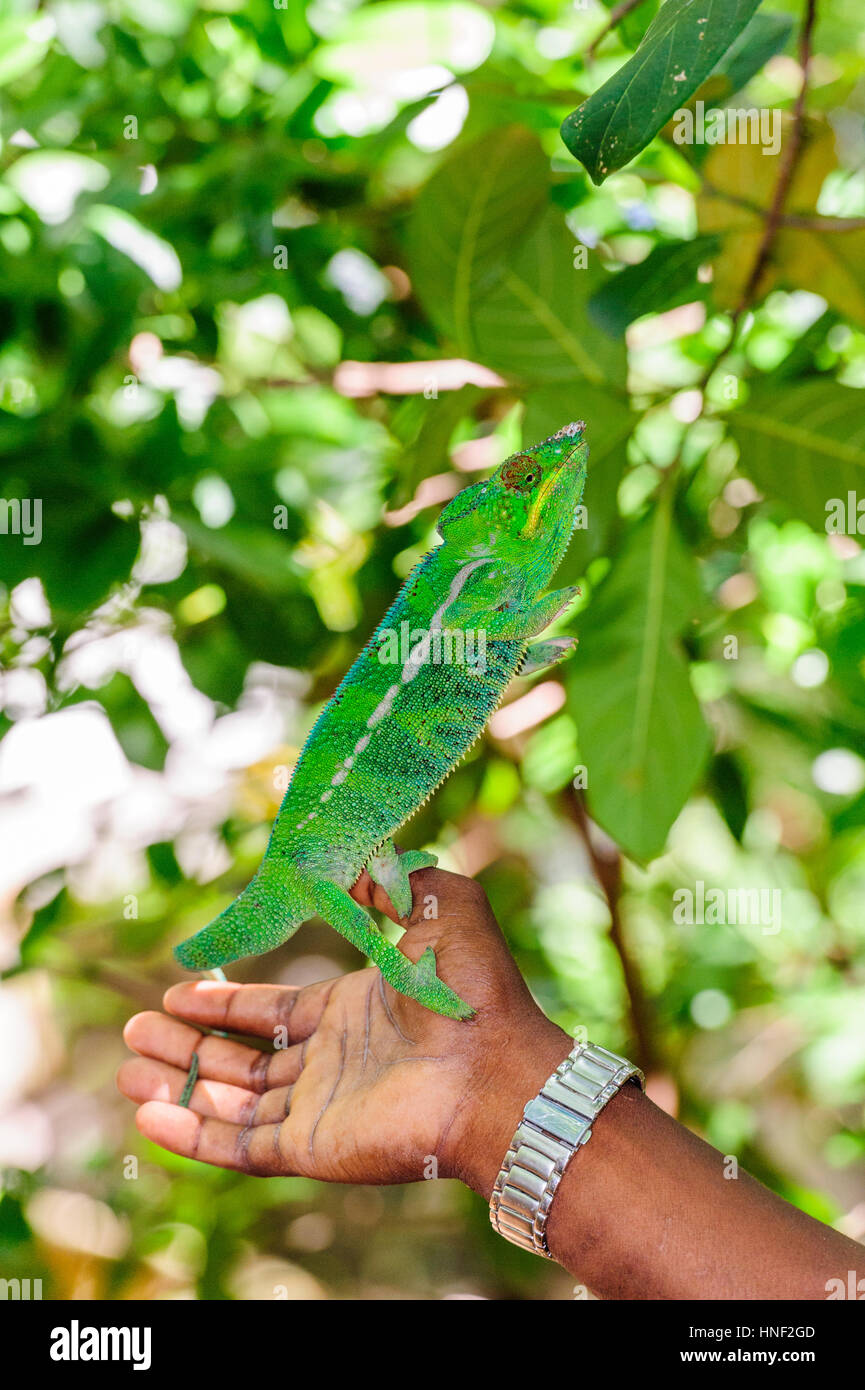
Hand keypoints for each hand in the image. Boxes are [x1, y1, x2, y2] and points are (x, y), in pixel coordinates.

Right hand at [118, 868, 569, 1194]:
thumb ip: (390, 879)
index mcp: (355, 1013)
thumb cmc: (474, 986)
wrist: (496, 1064)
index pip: (274, 1013)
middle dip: (188, 1045)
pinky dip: (192, 1134)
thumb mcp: (436, 904)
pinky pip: (240, 1146)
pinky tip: (149, 1113)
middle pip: (243, 1059)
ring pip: (233, 1102)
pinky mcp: (314, 1148)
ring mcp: (322, 1110)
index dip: (225, 1004)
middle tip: (135, 1031)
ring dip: (180, 1085)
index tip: (177, 991)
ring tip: (128, 1069)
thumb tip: (353, 864)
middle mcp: (333, 1064)